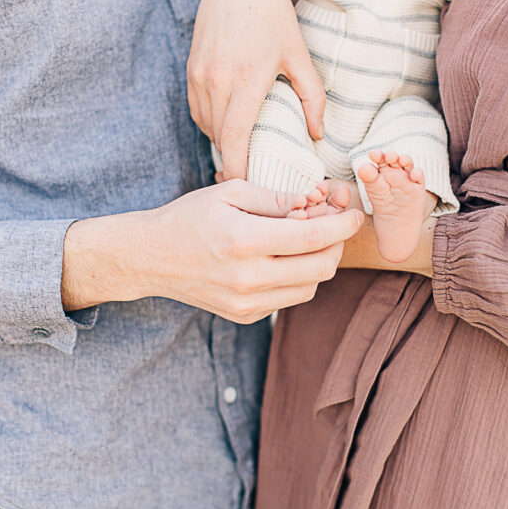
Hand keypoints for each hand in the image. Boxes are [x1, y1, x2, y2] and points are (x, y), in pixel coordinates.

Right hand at [62, 180, 364, 323]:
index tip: (355, 213)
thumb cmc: (190, 217)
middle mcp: (248, 278)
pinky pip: (291, 298)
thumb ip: (277, 199)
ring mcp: (247, 302)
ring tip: (309, 239)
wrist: (152, 258)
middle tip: (334, 224)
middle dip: (337, 244)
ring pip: (311, 286)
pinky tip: (287, 258)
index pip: (313, 238)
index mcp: (245, 241)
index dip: (343, 225)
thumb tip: (316, 203)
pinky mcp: (246, 315)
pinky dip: (300, 278)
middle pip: (321, 267)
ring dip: (320, 262)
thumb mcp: (230, 192)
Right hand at [188, 0, 325, 180]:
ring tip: (241, 158)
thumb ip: (312, 97)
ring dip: (222, 144)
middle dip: (231, 162)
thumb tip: (317, 135)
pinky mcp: (190, 70)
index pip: (234, 137)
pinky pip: (198, 110)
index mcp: (246, 78)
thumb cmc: (274, 18)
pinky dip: (212, 126)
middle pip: (219, 137)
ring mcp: (199, 75)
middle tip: (250, 181)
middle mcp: (217, 79)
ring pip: (207, 125)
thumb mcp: (300, 55)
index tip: (244, 186)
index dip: (237, 167)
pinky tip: (228, 130)